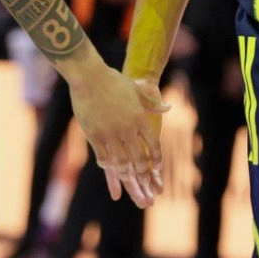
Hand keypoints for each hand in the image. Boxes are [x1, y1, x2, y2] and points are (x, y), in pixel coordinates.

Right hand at [69, 65, 167, 208]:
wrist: (90, 76)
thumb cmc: (113, 81)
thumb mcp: (137, 90)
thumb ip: (152, 103)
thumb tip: (168, 107)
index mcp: (140, 118)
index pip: (153, 144)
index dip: (156, 158)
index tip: (157, 168)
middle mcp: (128, 128)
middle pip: (140, 158)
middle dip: (143, 173)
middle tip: (145, 181)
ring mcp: (111, 133)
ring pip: (122, 162)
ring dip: (126, 173)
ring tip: (127, 178)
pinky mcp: (95, 135)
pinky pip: (103, 157)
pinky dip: (107, 164)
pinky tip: (107, 166)